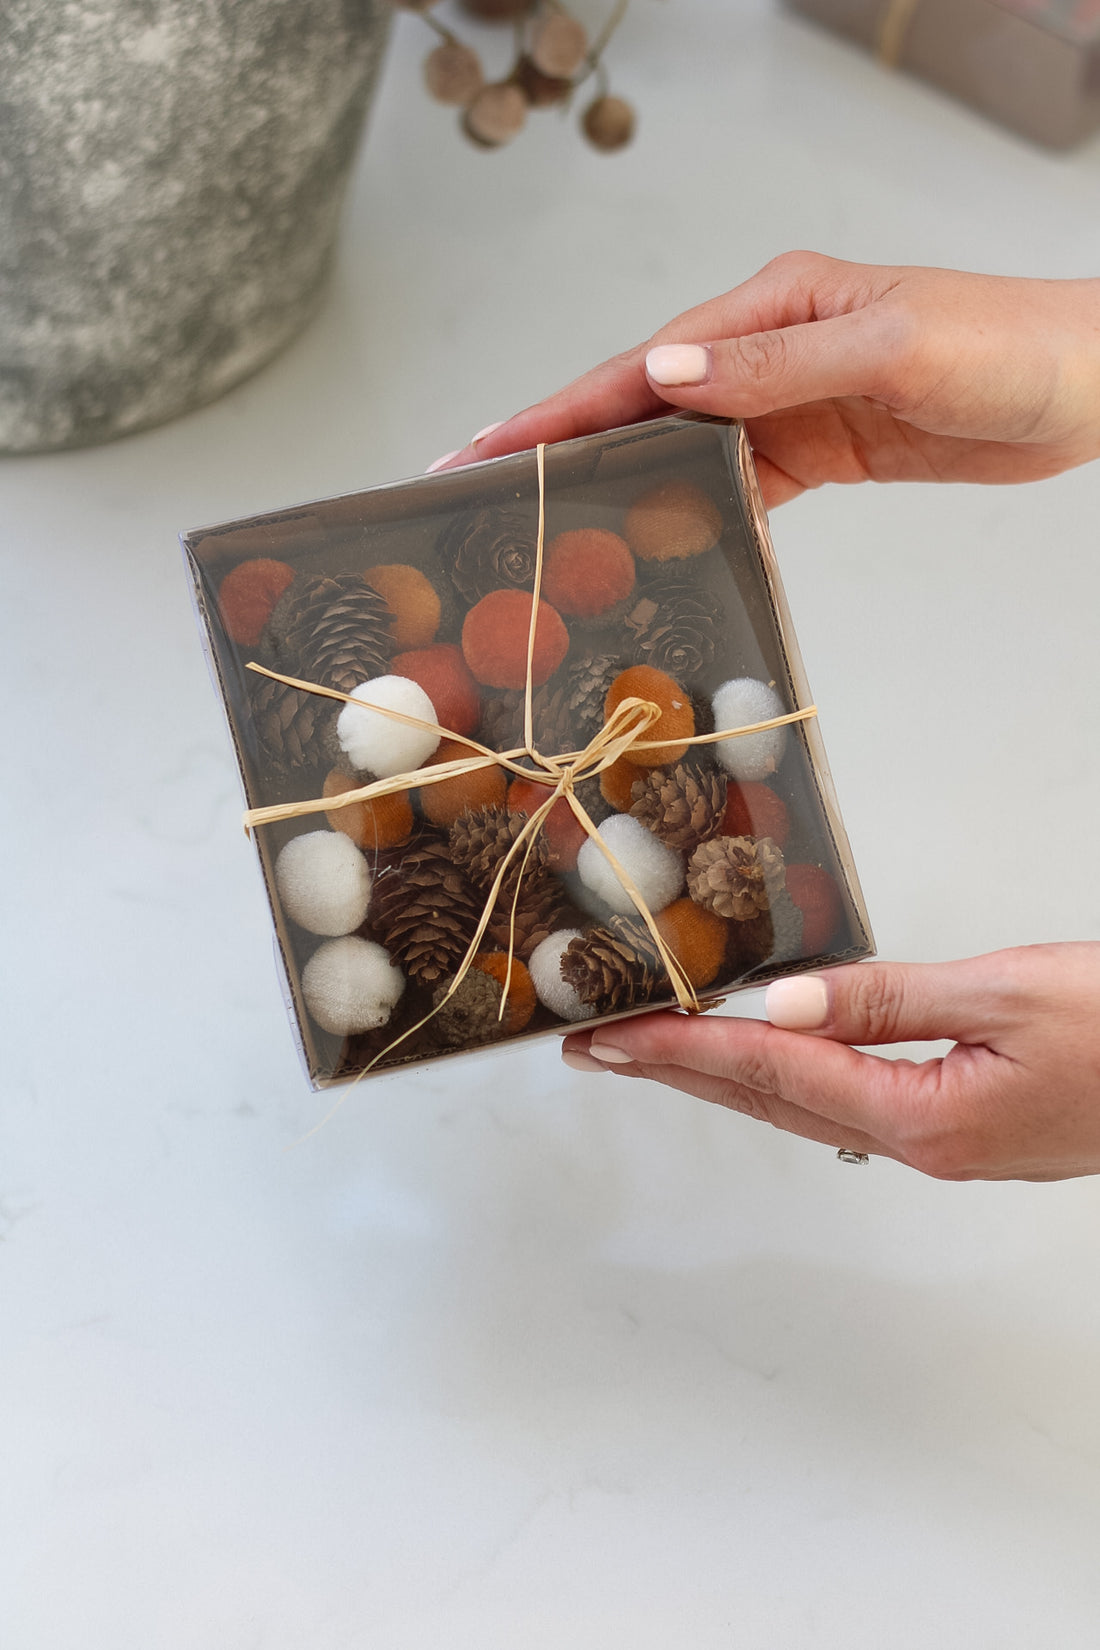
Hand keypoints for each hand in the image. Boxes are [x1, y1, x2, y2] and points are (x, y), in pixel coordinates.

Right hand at [438, 252, 1099, 504]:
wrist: (1088, 385)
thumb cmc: (1006, 345)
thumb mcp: (888, 347)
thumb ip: (774, 365)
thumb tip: (666, 370)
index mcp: (772, 303)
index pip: (641, 361)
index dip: (558, 408)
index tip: (487, 444)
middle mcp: (768, 347)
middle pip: (642, 403)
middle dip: (561, 445)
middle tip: (482, 490)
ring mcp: (790, 401)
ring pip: (681, 448)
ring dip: (616, 483)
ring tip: (546, 526)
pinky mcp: (819, 447)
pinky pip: (739, 484)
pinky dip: (695, 511)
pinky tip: (655, 540)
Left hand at [560, 943, 1099, 1180]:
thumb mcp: (1008, 993)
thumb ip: (886, 996)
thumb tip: (781, 997)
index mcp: (922, 1116)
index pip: (773, 1071)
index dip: (683, 1048)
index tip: (614, 1034)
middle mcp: (919, 1142)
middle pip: (769, 1099)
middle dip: (676, 1071)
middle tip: (596, 1048)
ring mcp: (940, 1142)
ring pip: (801, 1104)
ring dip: (722, 1076)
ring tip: (651, 1052)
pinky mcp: (960, 1127)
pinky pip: (845, 1103)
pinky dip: (787, 1078)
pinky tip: (763, 1064)